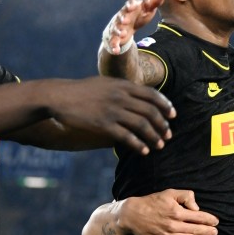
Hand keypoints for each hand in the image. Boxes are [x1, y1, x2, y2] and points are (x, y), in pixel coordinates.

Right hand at [50, 76, 174, 154]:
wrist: (60, 97)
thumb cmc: (83, 91)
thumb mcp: (106, 83)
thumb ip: (123, 88)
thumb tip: (138, 95)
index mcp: (123, 85)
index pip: (152, 95)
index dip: (165, 105)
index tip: (173, 115)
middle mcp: (121, 97)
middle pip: (150, 112)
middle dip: (163, 125)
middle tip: (168, 134)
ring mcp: (113, 111)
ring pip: (142, 125)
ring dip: (154, 137)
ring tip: (159, 145)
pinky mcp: (103, 125)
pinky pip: (127, 137)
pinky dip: (138, 145)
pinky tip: (143, 151)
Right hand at [103, 0, 165, 53]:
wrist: (124, 28)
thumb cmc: (137, 16)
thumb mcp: (147, 9)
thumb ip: (154, 1)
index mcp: (130, 8)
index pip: (129, 4)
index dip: (131, 5)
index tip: (133, 6)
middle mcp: (122, 16)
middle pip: (121, 16)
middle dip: (123, 18)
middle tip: (126, 21)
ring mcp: (117, 27)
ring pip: (116, 29)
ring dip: (119, 31)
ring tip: (123, 34)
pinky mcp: (115, 37)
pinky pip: (113, 42)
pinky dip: (114, 46)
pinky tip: (116, 50)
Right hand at [119, 189, 218, 234]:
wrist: (133, 215)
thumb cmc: (152, 202)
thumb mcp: (169, 193)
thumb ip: (185, 196)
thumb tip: (196, 207)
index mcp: (176, 211)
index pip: (198, 217)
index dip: (209, 219)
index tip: (215, 221)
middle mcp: (173, 225)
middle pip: (196, 229)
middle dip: (208, 231)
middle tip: (215, 232)